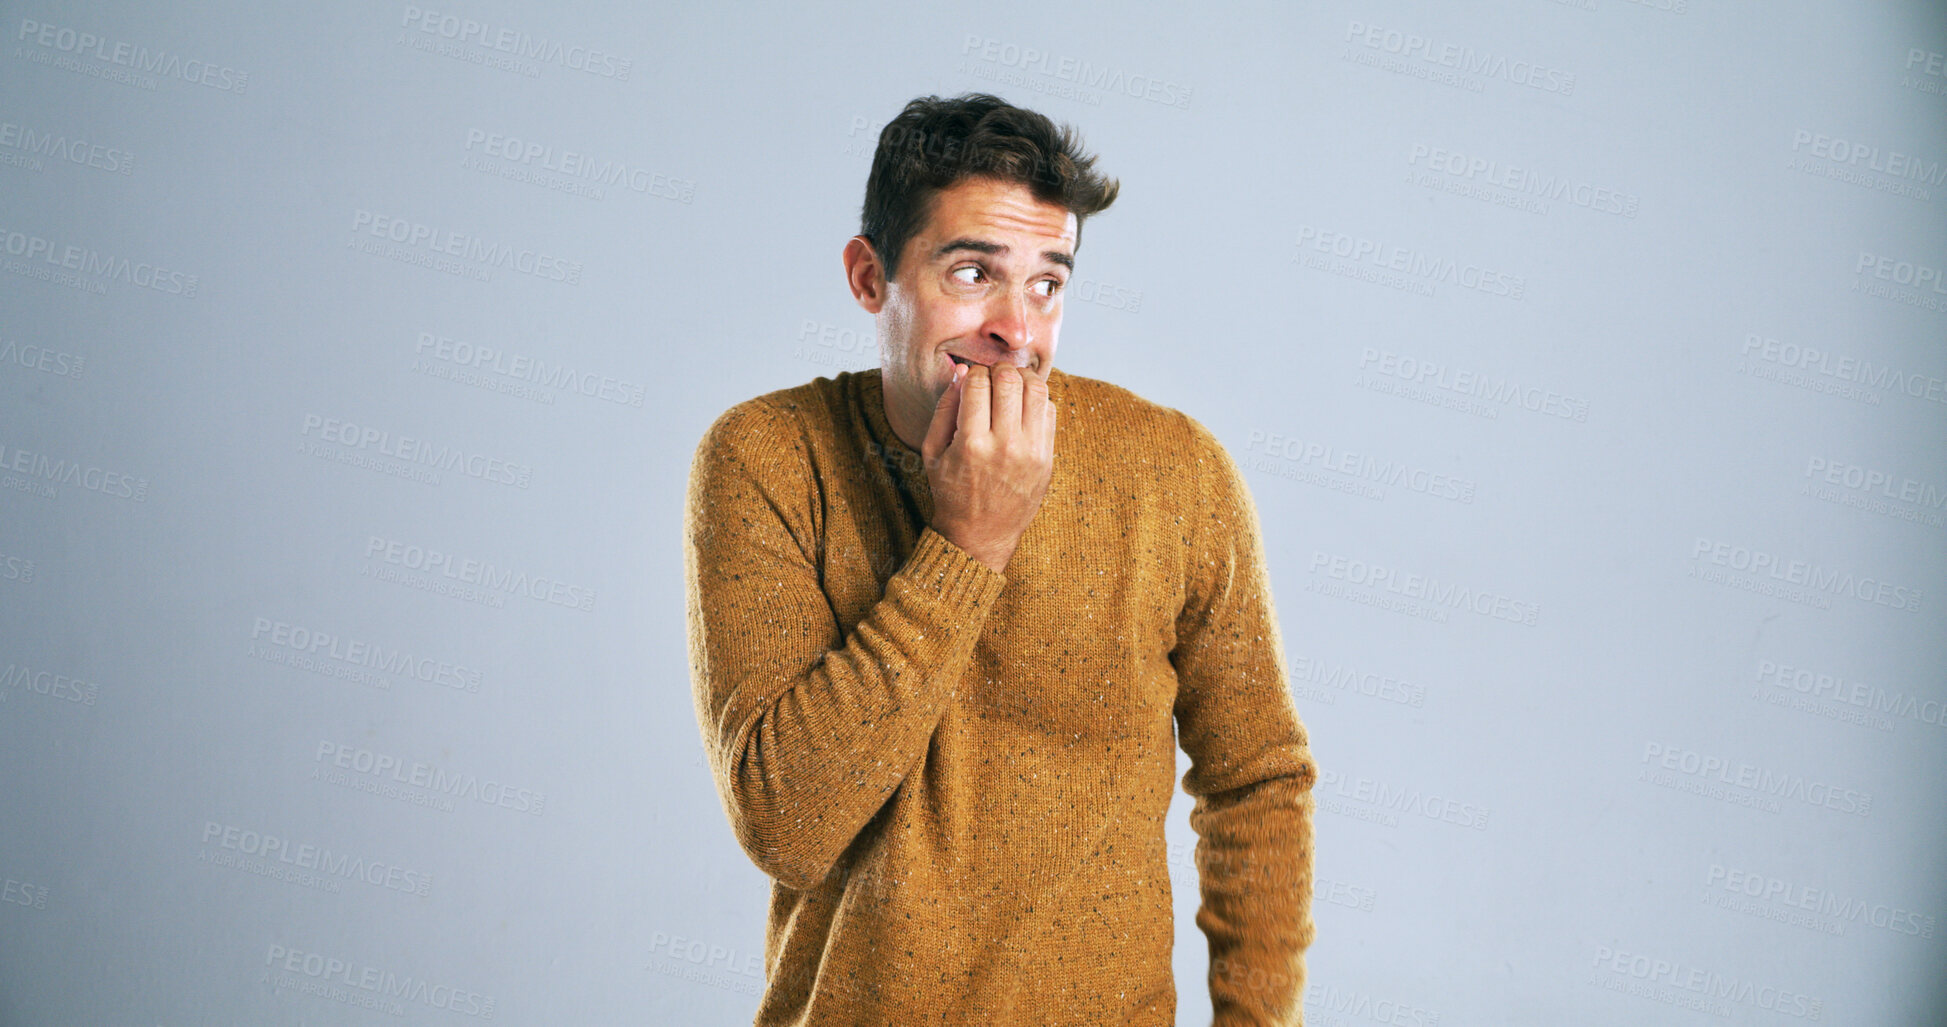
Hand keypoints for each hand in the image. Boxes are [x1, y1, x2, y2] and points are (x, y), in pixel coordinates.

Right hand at [921, 361, 1055, 574]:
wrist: (982, 534)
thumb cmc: (951, 491)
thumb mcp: (932, 452)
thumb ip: (945, 408)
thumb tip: (962, 371)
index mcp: (971, 445)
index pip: (977, 383)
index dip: (973, 372)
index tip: (971, 378)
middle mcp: (1004, 447)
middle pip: (1010, 380)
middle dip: (999, 369)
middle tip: (992, 376)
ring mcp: (1031, 453)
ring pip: (1037, 389)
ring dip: (1022, 377)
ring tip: (1011, 384)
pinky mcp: (1047, 459)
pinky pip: (1050, 410)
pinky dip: (1037, 399)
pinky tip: (1022, 407)